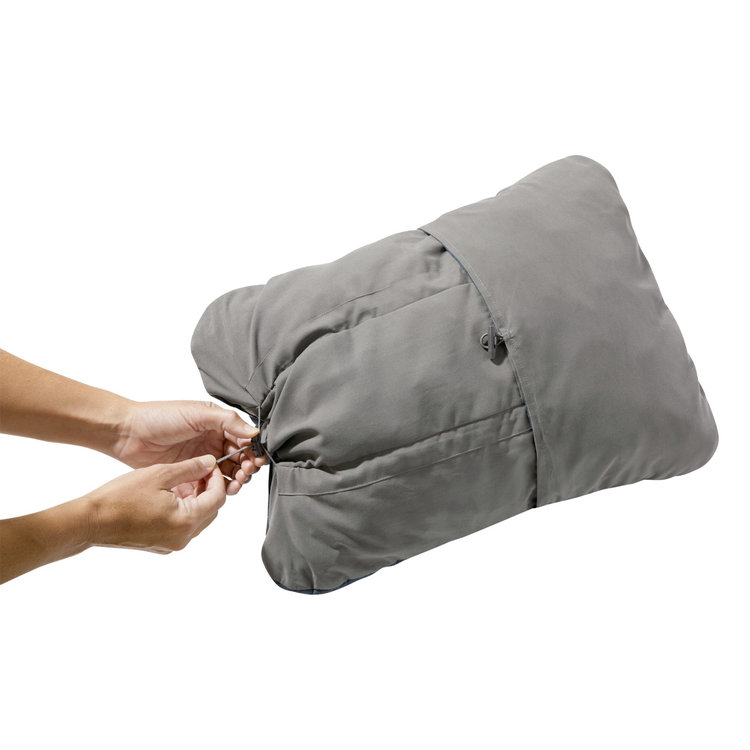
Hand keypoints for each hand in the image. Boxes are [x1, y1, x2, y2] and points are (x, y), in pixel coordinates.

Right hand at [84, 454, 226, 552]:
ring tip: (183, 481)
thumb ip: (190, 468)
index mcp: (186, 521)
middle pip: (211, 510)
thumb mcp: (160, 474)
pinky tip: (170, 495)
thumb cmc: (120, 498)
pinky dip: (184, 510)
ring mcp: (172, 544)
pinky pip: (183, 526)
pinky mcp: (162, 545)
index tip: (209, 465)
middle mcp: (183, 537)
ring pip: (198, 518)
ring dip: (196, 499)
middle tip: (198, 471)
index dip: (217, 478)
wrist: (91, 522)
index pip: (218, 498)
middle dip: (208, 489)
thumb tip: (209, 463)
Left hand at [111, 400, 264, 495]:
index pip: (243, 439)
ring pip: (227, 475)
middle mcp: (212, 442)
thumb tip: (254, 432)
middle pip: (239, 459)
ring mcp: (201, 460)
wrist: (127, 433)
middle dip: (246, 468)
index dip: (251, 450)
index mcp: (217, 425)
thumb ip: (227, 421)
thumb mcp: (197, 414)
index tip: (254, 460)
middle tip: (244, 474)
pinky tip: (217, 490)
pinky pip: (208, 486)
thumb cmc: (159, 417)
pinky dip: (216, 490)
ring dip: (235, 480)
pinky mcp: (189, 475)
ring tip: (234, 484)